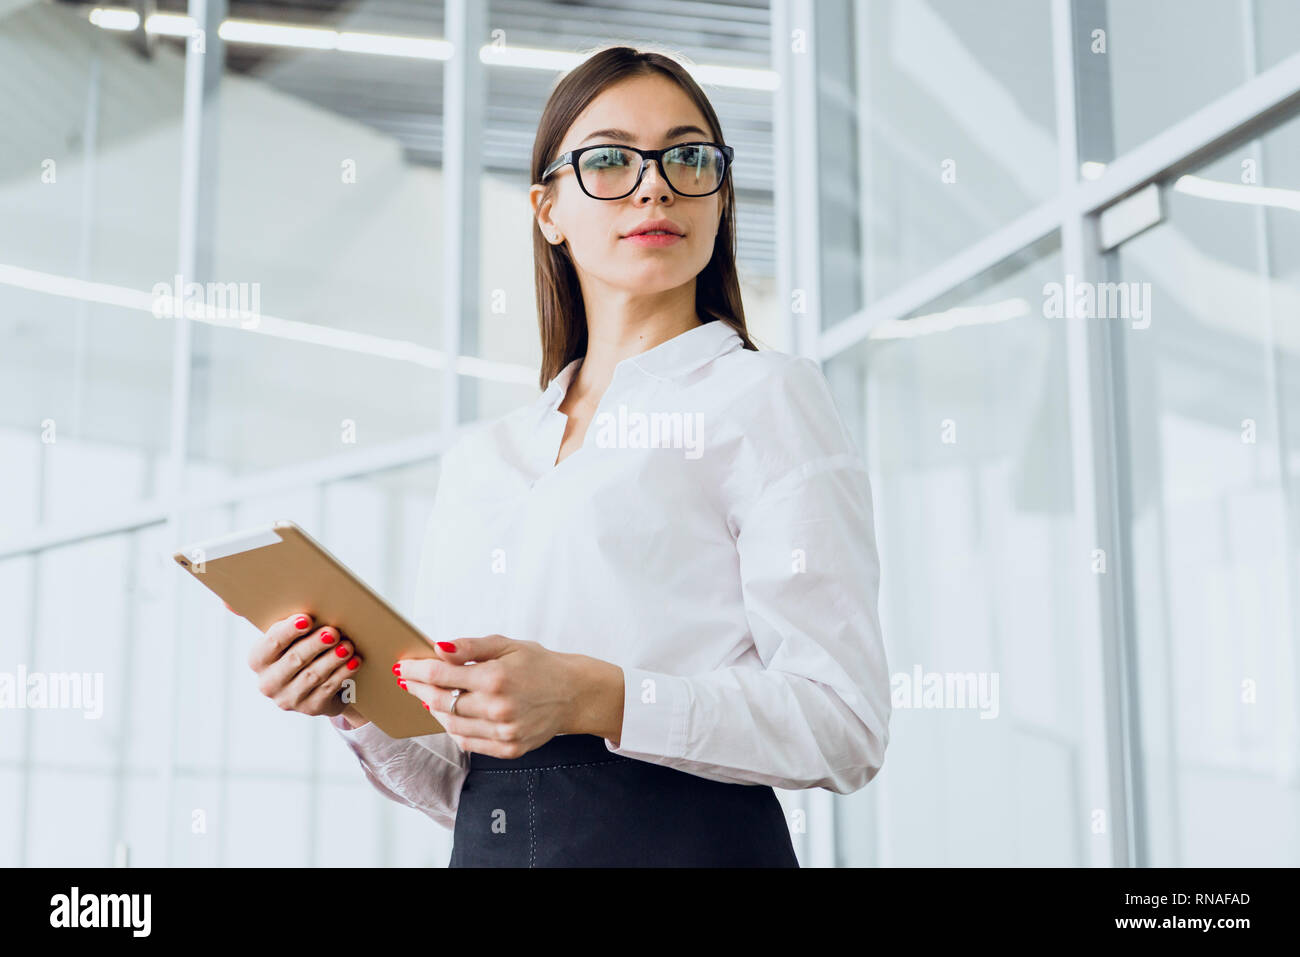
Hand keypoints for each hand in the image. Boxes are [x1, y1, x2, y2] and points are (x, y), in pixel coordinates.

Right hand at [246, 612, 363, 720]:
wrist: (317, 680)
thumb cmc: (300, 646)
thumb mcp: (285, 633)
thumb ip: (263, 616)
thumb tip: (227, 601)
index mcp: (257, 659)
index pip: (270, 644)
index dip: (288, 631)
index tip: (306, 619)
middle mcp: (268, 682)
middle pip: (294, 660)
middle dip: (315, 644)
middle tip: (334, 631)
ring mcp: (289, 699)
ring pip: (313, 676)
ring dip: (332, 659)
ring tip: (347, 646)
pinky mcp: (310, 708)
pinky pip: (328, 689)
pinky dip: (343, 673)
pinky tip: (354, 662)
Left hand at [393, 635, 580, 757]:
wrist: (574, 694)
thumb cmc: (541, 666)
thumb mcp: (508, 645)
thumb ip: (471, 646)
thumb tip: (439, 647)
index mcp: (495, 677)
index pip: (440, 675)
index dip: (416, 670)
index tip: (403, 666)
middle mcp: (496, 708)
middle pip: (439, 701)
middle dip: (418, 689)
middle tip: (409, 680)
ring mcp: (502, 732)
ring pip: (449, 725)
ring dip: (433, 710)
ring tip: (427, 696)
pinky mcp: (508, 748)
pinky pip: (467, 743)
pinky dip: (453, 729)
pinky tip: (450, 716)